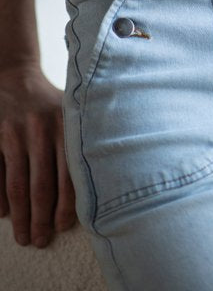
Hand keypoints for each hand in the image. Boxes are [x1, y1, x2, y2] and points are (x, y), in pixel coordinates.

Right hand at [0, 62, 76, 246]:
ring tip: (24, 237)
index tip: (63, 227)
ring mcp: (14, 133)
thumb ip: (80, 142)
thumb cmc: (50, 103)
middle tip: (41, 241)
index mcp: (65, 126)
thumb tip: (98, 186)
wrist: (15, 76)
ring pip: (17, 185)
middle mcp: (40, 129)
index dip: (66, 204)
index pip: (68, 173)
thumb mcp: (71, 112)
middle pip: (41, 185)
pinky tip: (4, 215)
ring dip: (21, 216)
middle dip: (41, 218)